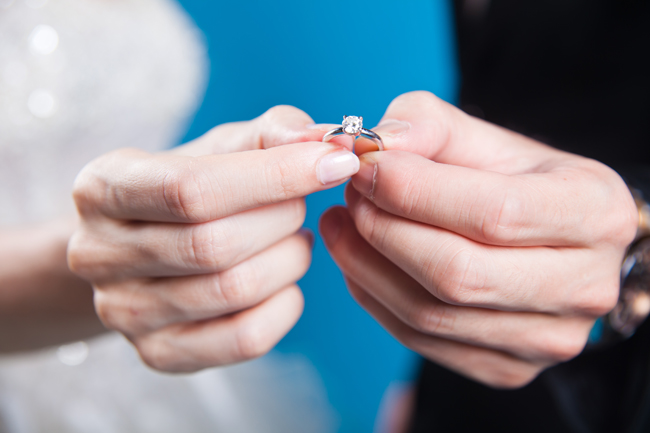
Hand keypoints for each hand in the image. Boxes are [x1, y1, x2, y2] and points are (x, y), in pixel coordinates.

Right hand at [68, 106, 359, 371]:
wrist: (145, 246)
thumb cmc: (189, 187)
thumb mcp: (220, 148)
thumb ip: (272, 134)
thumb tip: (329, 142)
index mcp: (103, 187)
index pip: (191, 190)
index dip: (276, 176)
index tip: (338, 163)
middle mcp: (98, 255)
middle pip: (215, 245)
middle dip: (282, 218)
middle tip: (298, 205)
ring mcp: (124, 313)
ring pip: (235, 291)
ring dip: (288, 259)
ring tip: (291, 238)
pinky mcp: (158, 352)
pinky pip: (245, 339)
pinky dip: (285, 307)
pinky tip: (284, 282)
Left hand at [320, 92, 637, 387]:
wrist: (551, 240)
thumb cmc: (516, 181)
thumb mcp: (482, 137)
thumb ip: (427, 127)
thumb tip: (366, 147)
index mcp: (592, 212)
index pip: (493, 213)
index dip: (414, 191)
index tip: (364, 167)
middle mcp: (584, 286)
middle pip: (457, 274)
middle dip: (383, 230)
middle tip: (349, 195)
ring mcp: (548, 338)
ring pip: (430, 314)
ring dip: (365, 266)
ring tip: (341, 223)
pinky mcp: (508, 367)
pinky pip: (421, 340)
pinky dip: (375, 297)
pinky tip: (359, 260)